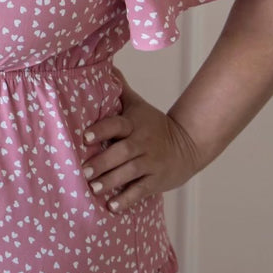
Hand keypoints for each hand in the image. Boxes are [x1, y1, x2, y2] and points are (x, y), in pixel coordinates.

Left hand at [80, 68, 201, 212]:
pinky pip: (141, 191)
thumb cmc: (154, 124)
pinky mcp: (157, 180)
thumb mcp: (138, 105)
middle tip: (83, 170)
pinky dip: (127, 200)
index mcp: (134, 123)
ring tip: (93, 189)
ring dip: (111, 182)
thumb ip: (121, 90)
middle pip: (121, 152)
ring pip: (130, 173)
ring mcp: (151, 162)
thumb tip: (106, 66)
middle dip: (102, 162)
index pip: (116, 125)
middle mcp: (143, 143)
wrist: (188, 144)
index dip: (100, 130)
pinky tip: (112, 207)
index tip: (84, 138)